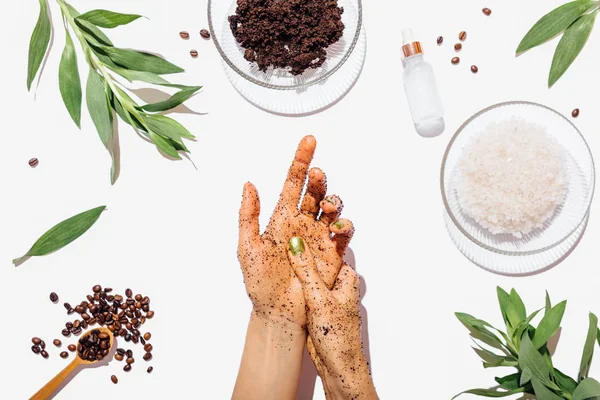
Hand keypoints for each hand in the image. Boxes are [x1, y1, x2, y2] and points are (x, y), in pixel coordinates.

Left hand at [238, 135, 354, 326]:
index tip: (309, 141)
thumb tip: (249, 184)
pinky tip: (337, 226)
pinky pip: (343, 233)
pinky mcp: (332, 252)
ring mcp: (318, 237)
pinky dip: (344, 225)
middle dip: (318, 179)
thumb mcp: (247, 247)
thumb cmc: (260, 282)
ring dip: (332, 200)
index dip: (300, 161)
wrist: (278, 312)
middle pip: (315, 191)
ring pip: (331, 208)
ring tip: (327, 205)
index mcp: (281, 218)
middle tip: (316, 175)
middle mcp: (302, 223)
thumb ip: (248, 216)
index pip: (293, 183)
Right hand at [287, 237, 377, 399]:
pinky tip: (282, 269)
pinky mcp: (316, 301)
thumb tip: (296, 243)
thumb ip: (306, 270)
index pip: (333, 243)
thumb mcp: (319, 299)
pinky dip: (294, 275)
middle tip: (288, 228)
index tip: (304, 216)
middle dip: (306, 241)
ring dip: (298, 258)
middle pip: (320, 252)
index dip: (320, 228)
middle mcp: (337, 280)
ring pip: (310, 266)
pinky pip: (304, 281)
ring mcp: (326, 290)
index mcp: (345, 275)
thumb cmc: (337, 335)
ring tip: (281, 244)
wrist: (337, 364)